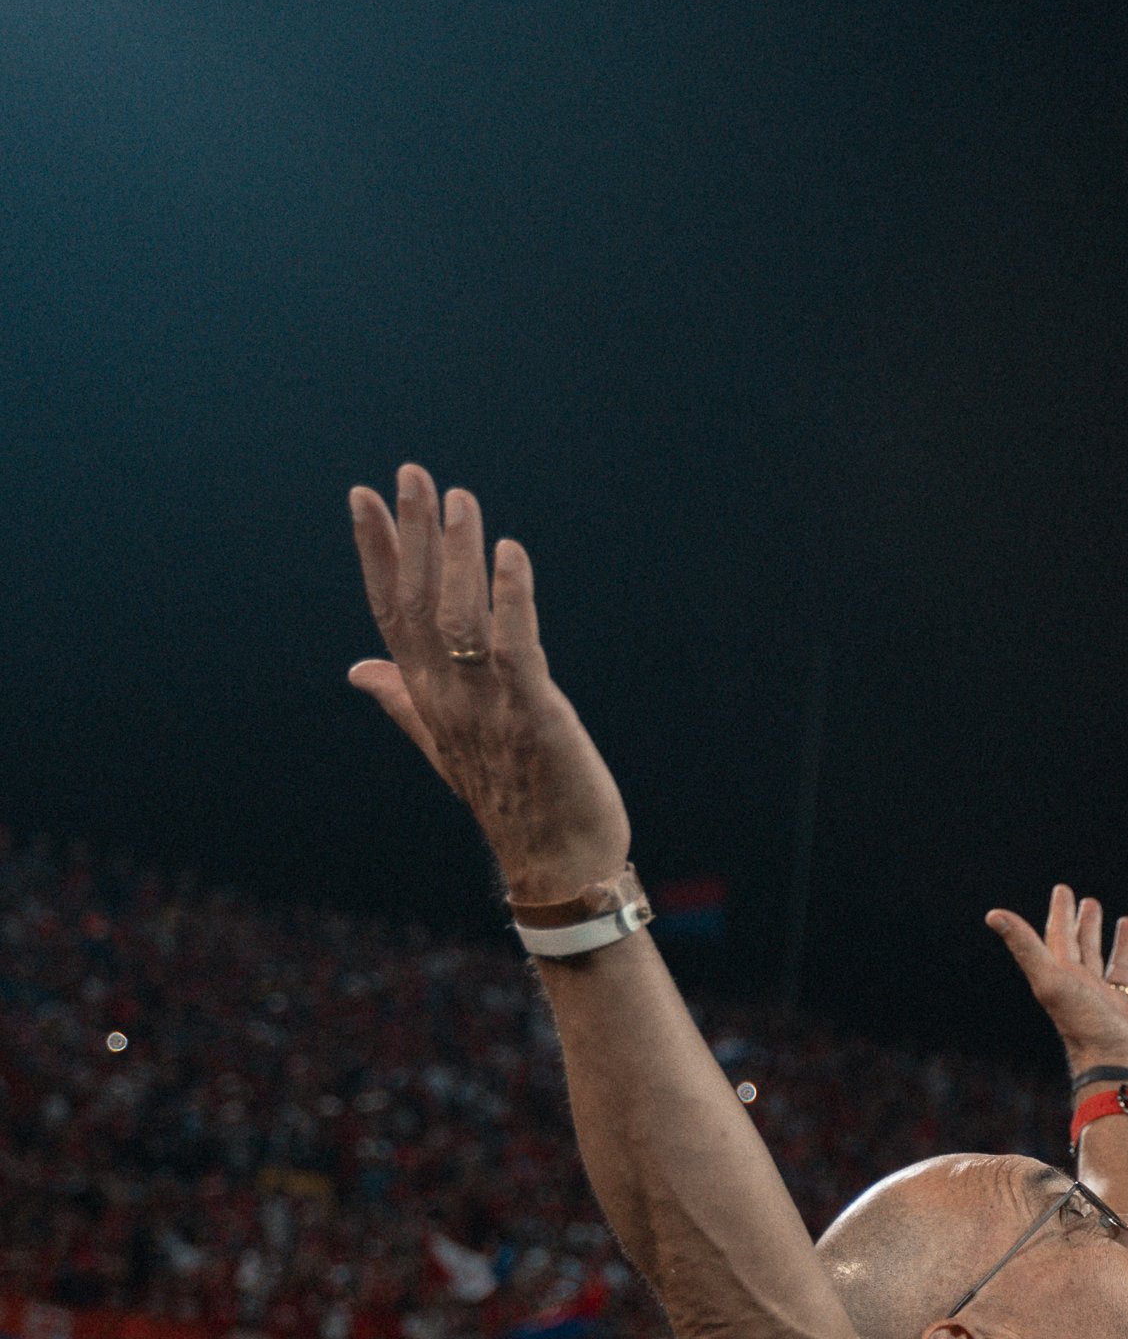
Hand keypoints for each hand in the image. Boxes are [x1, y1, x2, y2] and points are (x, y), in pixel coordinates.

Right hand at [344, 466, 633, 906]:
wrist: (558, 865)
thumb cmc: (513, 802)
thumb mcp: (447, 746)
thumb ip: (404, 700)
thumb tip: (358, 668)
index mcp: (428, 696)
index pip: (390, 610)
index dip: (377, 552)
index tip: (363, 497)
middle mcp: (448, 696)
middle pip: (418, 601)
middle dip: (412, 534)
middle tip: (409, 473)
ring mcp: (487, 705)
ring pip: (460, 616)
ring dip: (457, 553)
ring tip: (459, 497)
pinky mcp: (534, 715)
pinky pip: (515, 647)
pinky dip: (511, 598)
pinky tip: (510, 553)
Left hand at [984, 883, 1127, 1091]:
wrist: (1119, 1071)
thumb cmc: (1085, 1027)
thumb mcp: (1051, 981)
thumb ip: (1025, 947)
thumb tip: (992, 914)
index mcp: (1065, 979)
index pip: (1060, 938)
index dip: (1060, 913)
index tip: (1064, 890)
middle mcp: (1088, 990)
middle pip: (1086, 951)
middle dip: (1087, 925)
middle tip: (1090, 902)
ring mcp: (1116, 1005)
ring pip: (1117, 967)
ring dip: (1120, 944)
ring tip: (1126, 921)